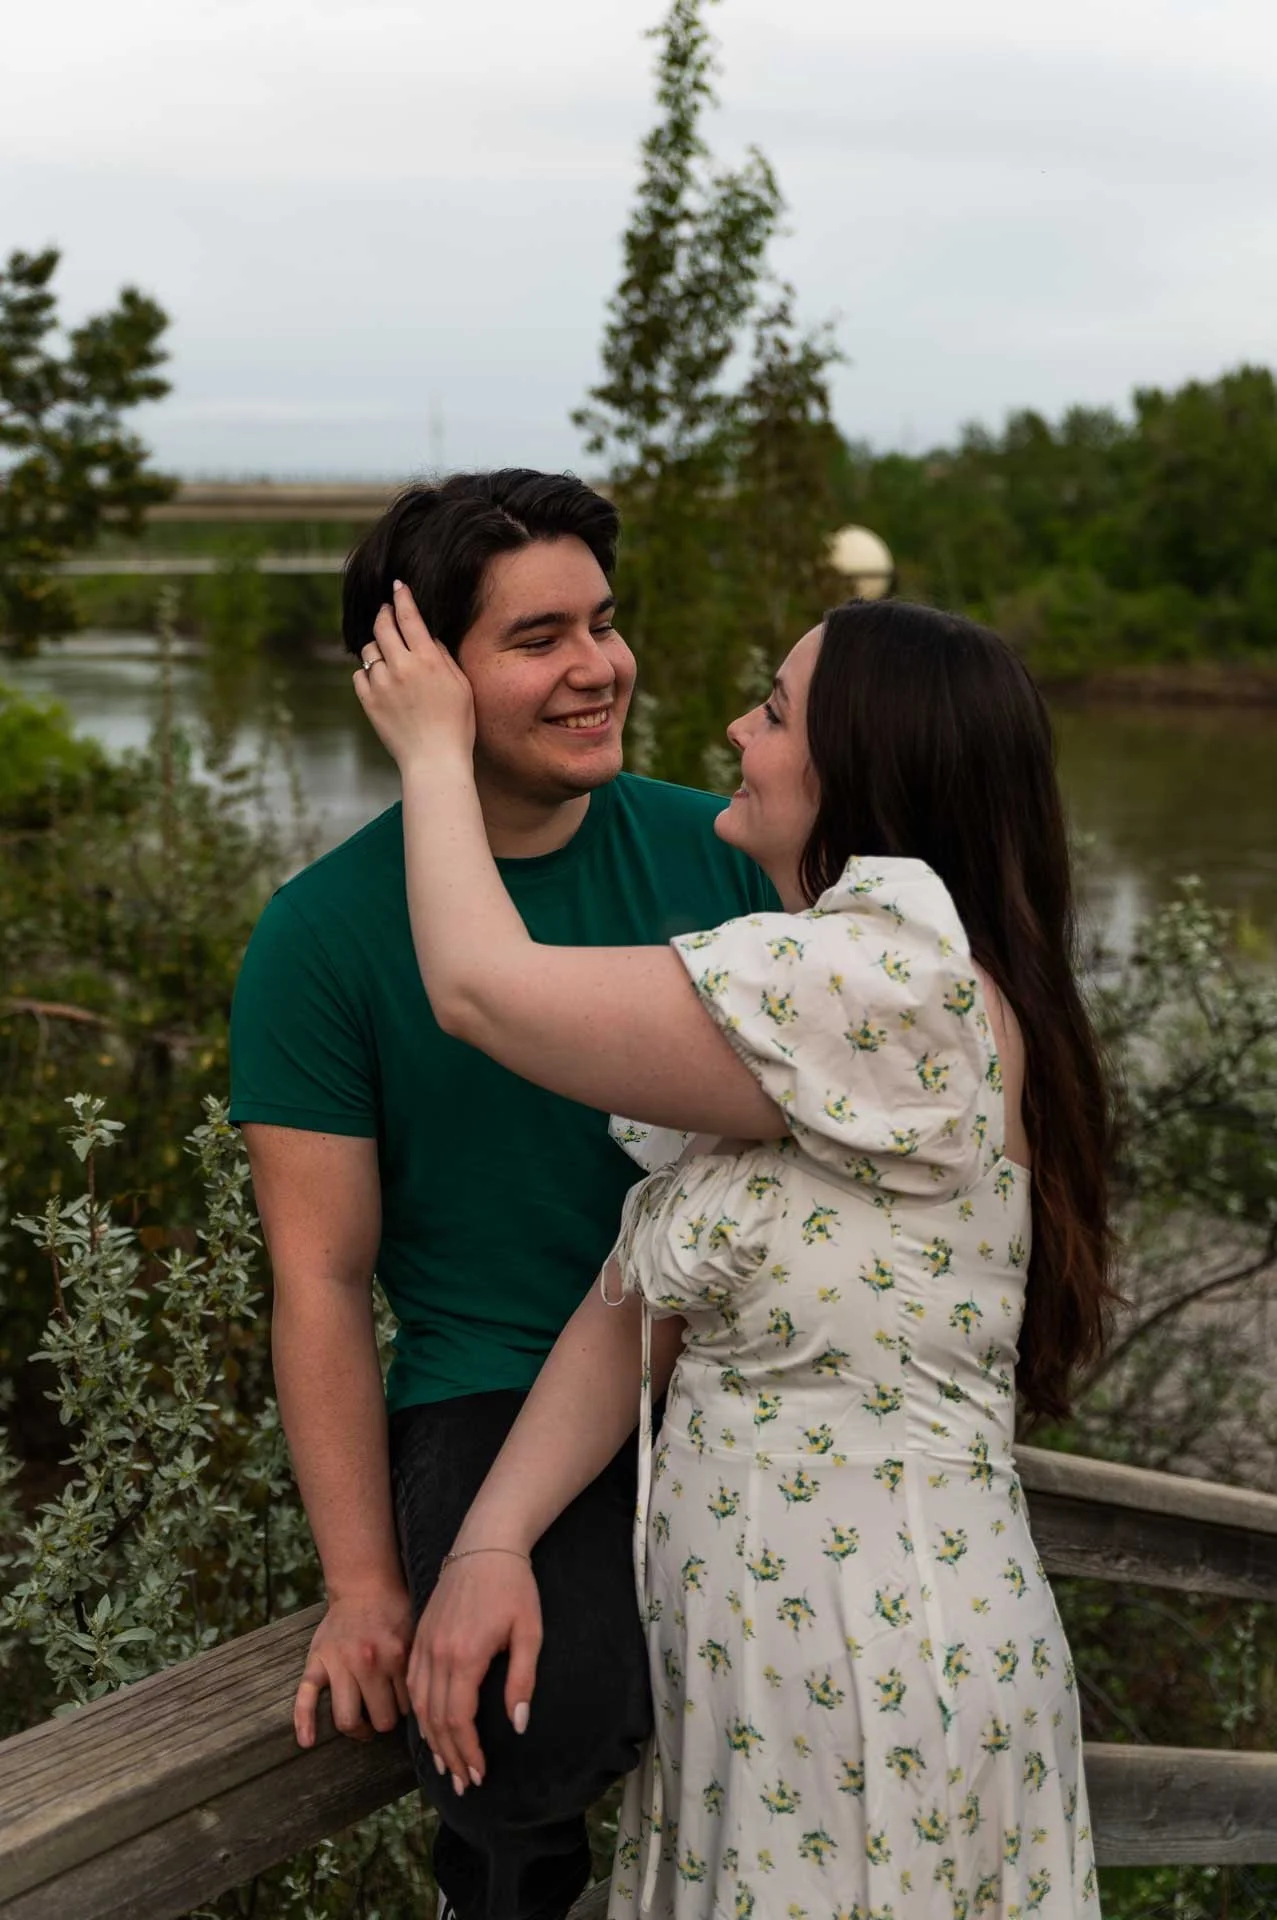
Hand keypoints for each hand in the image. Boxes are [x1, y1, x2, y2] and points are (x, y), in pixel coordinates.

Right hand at [294, 1582, 413, 1747]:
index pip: (406, 1707)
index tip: (405, 1708)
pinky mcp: (317, 1661)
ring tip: (361, 1726)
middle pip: (380, 1719)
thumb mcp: (416, 1633)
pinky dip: (304, 1721)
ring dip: (357, 1728)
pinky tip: (308, 1740)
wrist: (364, 1583)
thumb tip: (429, 1703)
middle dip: (384, 1722)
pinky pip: (305, 1696)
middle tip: (384, 1717)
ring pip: (347, 1718)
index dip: (406, 1711)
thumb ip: (417, 1666)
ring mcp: (340, 1664)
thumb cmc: (394, 1610)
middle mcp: (368, 1662)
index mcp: (396, 1656)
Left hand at [353, 580, 475, 771]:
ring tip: (386, 654)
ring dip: (376, 647)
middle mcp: (401, 667)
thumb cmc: (456, 725)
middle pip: (382, 627)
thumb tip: (427, 637)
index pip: (408, 617)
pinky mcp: (369, 701)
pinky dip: (368, 673)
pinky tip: (379, 680)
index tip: (397, 586)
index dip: (401, 597)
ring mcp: (381, 684)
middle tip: (385, 612)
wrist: (434, 759)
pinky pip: (359, 675)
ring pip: (369, 650)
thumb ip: (442, 656)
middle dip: (383, 614)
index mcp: (428, 660)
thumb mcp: (461, 685)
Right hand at [408, 1550, 542, 1792]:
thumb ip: (522, 1680)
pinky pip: (412, 1685)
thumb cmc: (514, 1587)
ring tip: (445, 1767)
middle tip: (463, 1784)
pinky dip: (419, 1713)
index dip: (467, 1751)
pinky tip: (430, 1728)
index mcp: (464, 1654)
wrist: (485, 1543)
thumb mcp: (529, 1632)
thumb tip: (517, 1725)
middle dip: (449, 1757)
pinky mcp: (420, 1635)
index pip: (458, 1719)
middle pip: (436, 1719)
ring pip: (419, 1705)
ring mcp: (424, 1644)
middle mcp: (437, 1653)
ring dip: (432, 1741)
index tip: (479, 1774)